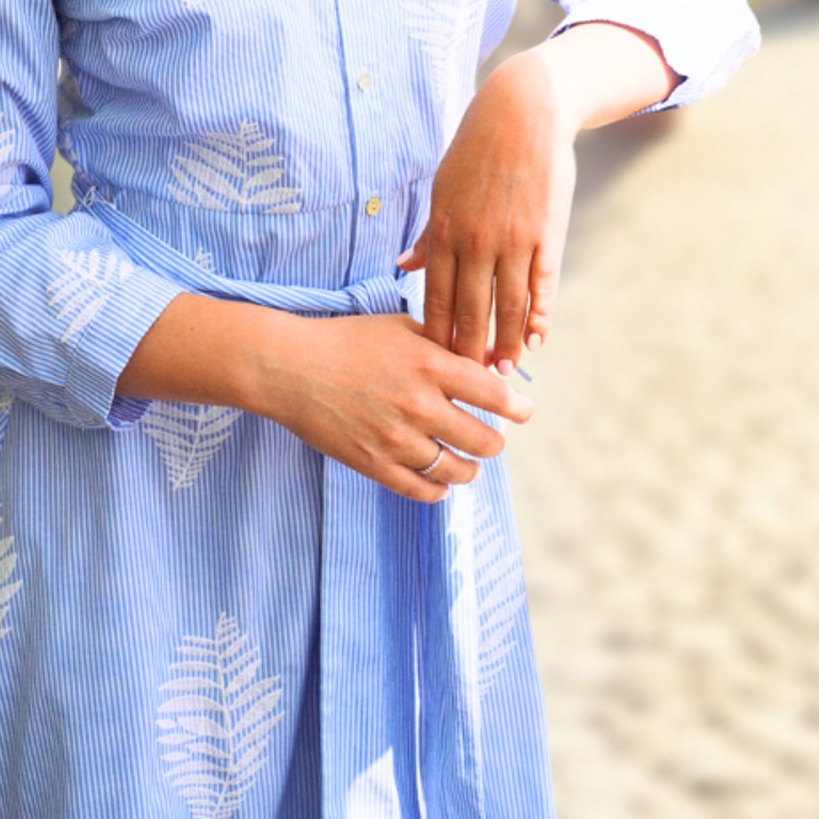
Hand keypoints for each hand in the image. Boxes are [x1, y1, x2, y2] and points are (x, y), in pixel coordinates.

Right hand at [251, 311, 530, 502]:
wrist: (294, 369)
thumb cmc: (351, 341)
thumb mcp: (404, 329)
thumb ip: (445, 346)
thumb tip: (485, 364)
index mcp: (430, 365)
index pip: (492, 393)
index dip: (516, 407)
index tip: (525, 412)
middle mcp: (419, 404)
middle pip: (481, 438)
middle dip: (495, 442)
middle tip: (495, 439)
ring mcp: (395, 439)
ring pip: (454, 469)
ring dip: (469, 469)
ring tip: (471, 464)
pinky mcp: (372, 464)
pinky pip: (419, 489)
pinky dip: (437, 490)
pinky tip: (442, 483)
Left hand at [401, 50, 576, 371]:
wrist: (524, 112)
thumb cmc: (477, 150)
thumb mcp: (442, 189)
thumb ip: (428, 236)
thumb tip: (405, 268)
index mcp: (445, 233)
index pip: (435, 302)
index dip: (436, 340)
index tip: (437, 367)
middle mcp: (476, 243)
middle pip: (470, 314)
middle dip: (469, 353)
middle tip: (470, 386)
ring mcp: (514, 241)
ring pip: (509, 308)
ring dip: (508, 345)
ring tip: (506, 372)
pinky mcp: (547, 234)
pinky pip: (542, 286)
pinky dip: (540, 315)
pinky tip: (538, 337)